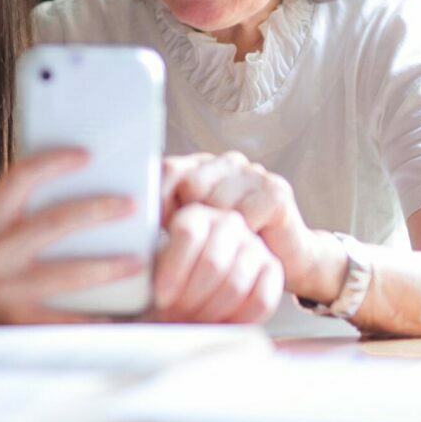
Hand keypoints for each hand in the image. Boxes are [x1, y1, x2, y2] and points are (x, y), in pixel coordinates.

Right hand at [0, 150, 142, 325]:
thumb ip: (13, 220)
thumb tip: (68, 203)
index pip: (19, 178)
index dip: (54, 162)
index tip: (85, 156)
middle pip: (54, 223)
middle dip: (98, 212)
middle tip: (129, 205)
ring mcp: (4, 292)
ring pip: (68, 275)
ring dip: (108, 268)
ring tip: (136, 261)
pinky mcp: (15, 327)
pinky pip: (66, 322)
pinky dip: (95, 318)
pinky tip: (119, 314)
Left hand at [152, 203, 284, 323]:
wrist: (201, 287)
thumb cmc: (169, 278)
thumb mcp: (151, 265)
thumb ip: (145, 264)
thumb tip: (130, 270)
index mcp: (194, 214)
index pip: (188, 234)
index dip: (173, 270)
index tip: (161, 298)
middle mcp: (227, 222)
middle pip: (213, 262)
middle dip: (191, 297)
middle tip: (176, 315)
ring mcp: (254, 244)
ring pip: (235, 283)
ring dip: (211, 311)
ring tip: (192, 322)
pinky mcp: (273, 268)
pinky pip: (261, 299)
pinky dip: (238, 319)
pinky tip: (219, 325)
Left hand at [162, 152, 339, 303]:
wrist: (289, 259)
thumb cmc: (232, 248)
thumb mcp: (194, 230)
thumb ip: (167, 217)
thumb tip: (131, 219)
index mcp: (201, 166)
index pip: (167, 170)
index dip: (158, 199)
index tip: (157, 229)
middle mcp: (227, 162)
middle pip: (191, 185)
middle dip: (190, 219)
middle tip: (196, 245)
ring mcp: (253, 173)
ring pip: (217, 202)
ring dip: (217, 233)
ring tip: (223, 247)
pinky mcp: (275, 191)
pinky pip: (244, 215)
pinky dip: (242, 237)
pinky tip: (248, 243)